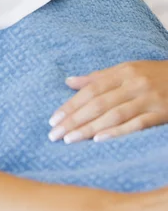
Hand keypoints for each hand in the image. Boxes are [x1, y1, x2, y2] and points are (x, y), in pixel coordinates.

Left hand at [48, 60, 167, 143]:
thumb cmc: (154, 75)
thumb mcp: (127, 70)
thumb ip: (98, 77)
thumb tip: (69, 82)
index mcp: (123, 72)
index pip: (91, 89)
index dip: (71, 105)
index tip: (54, 119)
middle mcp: (133, 84)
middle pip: (98, 103)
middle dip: (74, 119)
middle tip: (54, 134)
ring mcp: (148, 99)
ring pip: (114, 114)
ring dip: (89, 128)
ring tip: (70, 139)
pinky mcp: (161, 113)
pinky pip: (137, 124)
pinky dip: (118, 132)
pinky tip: (100, 140)